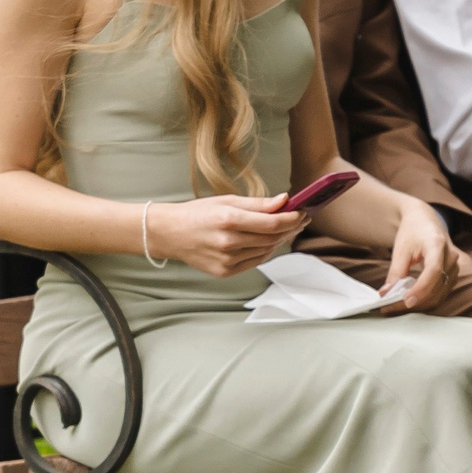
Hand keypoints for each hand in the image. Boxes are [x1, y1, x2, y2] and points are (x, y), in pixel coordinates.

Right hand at [149, 195, 305, 278]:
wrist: (168, 234)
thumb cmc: (198, 213)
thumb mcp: (226, 201)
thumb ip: (258, 204)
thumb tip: (285, 200)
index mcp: (228, 220)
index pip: (271, 224)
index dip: (291, 219)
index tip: (302, 212)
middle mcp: (228, 243)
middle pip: (272, 238)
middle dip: (290, 228)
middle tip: (300, 219)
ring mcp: (226, 260)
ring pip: (266, 251)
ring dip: (279, 239)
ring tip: (285, 228)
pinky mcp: (225, 272)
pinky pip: (255, 261)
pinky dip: (265, 251)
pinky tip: (267, 241)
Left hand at [379, 202, 458, 313]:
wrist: (426, 221)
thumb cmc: (413, 231)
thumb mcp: (400, 249)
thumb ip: (395, 272)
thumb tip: (386, 294)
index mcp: (437, 244)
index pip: (433, 271)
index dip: (421, 289)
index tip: (406, 301)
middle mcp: (451, 257)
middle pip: (437, 287)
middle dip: (415, 301)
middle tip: (390, 308)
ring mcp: (455, 267)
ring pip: (440, 294)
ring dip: (420, 304)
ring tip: (396, 306)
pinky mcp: (453, 276)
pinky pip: (441, 294)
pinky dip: (425, 300)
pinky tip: (409, 300)